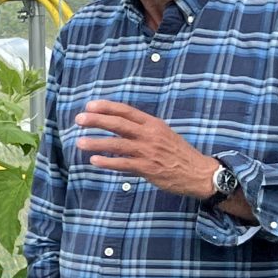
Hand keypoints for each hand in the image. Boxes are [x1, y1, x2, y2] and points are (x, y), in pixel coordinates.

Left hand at [74, 101, 218, 200]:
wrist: (198, 172)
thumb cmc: (179, 153)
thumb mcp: (164, 133)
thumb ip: (143, 129)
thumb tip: (121, 125)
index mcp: (153, 124)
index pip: (126, 110)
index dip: (106, 107)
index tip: (90, 105)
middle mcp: (149, 135)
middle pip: (118, 124)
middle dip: (96, 120)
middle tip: (79, 119)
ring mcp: (148, 151)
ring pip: (117, 144)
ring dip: (96, 142)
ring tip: (79, 142)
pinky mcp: (147, 168)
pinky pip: (123, 164)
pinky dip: (107, 162)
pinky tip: (94, 161)